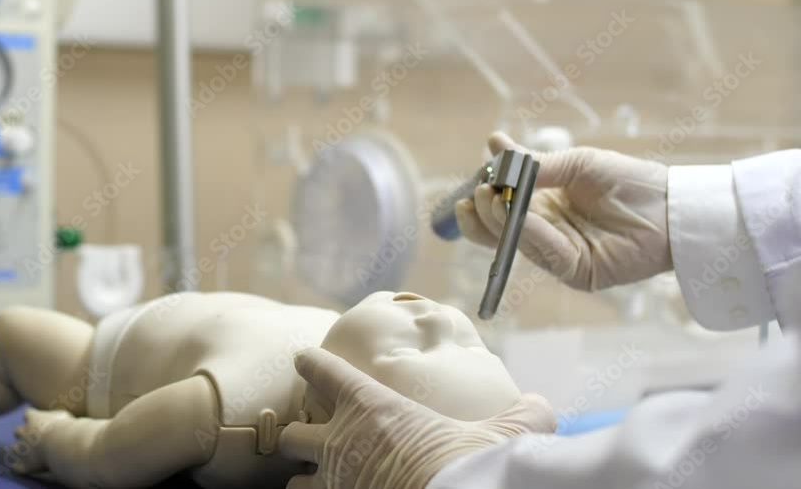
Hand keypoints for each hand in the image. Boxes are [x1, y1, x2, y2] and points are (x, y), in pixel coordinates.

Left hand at [8, 408, 71, 474]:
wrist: (62, 444)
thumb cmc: (66, 428)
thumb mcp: (64, 416)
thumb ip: (56, 416)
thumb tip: (58, 419)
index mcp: (33, 418)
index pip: (28, 414)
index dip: (33, 418)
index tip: (39, 421)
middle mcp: (23, 432)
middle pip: (18, 431)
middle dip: (24, 434)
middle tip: (35, 438)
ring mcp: (23, 449)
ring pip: (15, 449)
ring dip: (21, 450)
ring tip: (29, 453)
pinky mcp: (25, 464)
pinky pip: (17, 467)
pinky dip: (20, 467)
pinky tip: (25, 467)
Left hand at [280, 348, 555, 488]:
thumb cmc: (472, 465)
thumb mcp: (503, 434)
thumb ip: (521, 415)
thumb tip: (542, 406)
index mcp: (371, 408)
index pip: (325, 372)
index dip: (311, 363)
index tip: (302, 358)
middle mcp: (342, 443)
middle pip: (292, 434)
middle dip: (298, 437)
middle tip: (312, 440)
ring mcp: (336, 484)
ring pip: (295, 483)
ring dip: (305, 482)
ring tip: (318, 483)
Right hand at [456, 132, 670, 290]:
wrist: (672, 206)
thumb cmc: (630, 181)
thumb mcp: (577, 164)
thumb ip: (535, 164)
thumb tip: (494, 143)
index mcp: (545, 208)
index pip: (502, 210)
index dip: (484, 201)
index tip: (474, 183)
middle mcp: (547, 234)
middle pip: (500, 233)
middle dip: (483, 216)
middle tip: (478, 194)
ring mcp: (560, 254)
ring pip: (517, 243)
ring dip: (500, 221)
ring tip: (490, 198)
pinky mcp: (575, 272)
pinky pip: (544, 252)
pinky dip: (528, 233)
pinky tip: (518, 215)